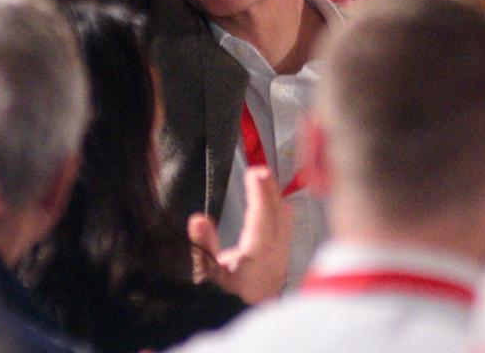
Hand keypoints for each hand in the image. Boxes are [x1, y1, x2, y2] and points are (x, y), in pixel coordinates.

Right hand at [187, 166, 292, 302]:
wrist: (244, 314)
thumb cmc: (225, 298)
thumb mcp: (207, 274)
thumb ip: (202, 246)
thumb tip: (198, 220)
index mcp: (257, 260)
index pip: (261, 220)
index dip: (258, 195)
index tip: (254, 175)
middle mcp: (274, 257)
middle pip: (277, 214)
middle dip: (268, 189)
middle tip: (257, 170)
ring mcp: (282, 256)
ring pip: (284, 219)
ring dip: (274, 196)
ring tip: (263, 179)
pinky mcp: (283, 257)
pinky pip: (286, 225)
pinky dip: (278, 207)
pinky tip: (272, 199)